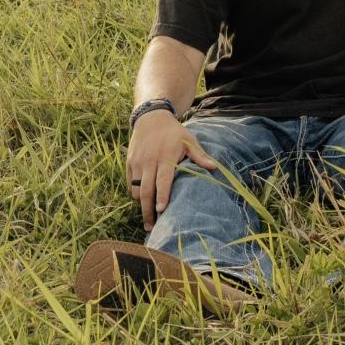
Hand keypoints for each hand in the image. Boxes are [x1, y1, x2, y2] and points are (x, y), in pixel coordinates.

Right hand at [125, 111, 217, 231]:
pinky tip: (142, 202)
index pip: (162, 180)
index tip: (161, 211)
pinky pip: (130, 183)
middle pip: (146, 190)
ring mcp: (137, 162)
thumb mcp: (189, 140)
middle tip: (152, 227)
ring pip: (136, 189)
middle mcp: (149, 161)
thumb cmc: (174, 132)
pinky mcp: (129, 163)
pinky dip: (135, 194)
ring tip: (148, 219)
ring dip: (141, 205)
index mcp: (165, 156)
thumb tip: (215, 168)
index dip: (161, 196)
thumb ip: (200, 156)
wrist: (151, 117)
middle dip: (148, 210)